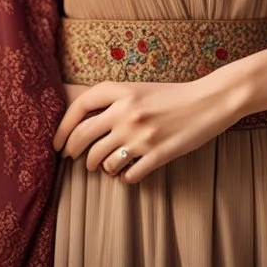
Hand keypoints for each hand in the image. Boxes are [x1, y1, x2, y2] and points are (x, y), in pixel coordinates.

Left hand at [52, 79, 238, 183]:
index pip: (80, 107)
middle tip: (72, 158)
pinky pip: (128, 175)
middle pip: (84, 137)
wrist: (208, 102)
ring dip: (100, 168)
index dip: (63, 126)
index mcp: (123, 91)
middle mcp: (127, 113)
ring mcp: (141, 136)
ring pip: (102, 161)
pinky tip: (126, 174)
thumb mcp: (140, 89)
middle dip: (73, 151)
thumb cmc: (172, 95)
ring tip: (104, 167)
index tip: (58, 142)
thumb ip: (115, 101)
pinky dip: (123, 178)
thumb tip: (86, 123)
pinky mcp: (157, 155)